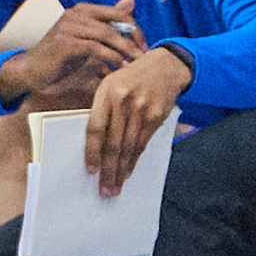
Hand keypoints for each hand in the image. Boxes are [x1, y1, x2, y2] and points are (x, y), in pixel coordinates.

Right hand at [0, 0, 144, 104]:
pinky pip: (95, 47)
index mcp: (83, 10)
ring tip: (135, 62)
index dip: (135, 29)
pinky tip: (118, 67)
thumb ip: (108, 22)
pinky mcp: (64, 42)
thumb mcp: (89, 38)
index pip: (118, 13)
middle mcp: (76, 13)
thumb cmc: (61, 56)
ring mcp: (68, 26)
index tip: (145, 46)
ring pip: (107, 34)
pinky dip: (110, 57)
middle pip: (115, 23)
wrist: (31, 70)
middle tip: (144, 56)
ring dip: (125, 50)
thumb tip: (131, 0)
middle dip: (134, 40)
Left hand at [85, 46, 190, 197]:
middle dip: (108, 170)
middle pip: (114, 143)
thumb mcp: (111, 85)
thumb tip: (94, 145)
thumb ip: (103, 110)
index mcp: (107, 92)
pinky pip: (143, 143)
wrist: (165, 66)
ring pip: (129, 147)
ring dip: (122, 170)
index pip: (96, 128)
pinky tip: (129, 171)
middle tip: (105, 190)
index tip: (90, 171)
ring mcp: (142, 109)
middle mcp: (124, 101)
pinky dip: (135, 160)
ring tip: (115, 187)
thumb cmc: (132, 78)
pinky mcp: (157, 116)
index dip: (92, 152)